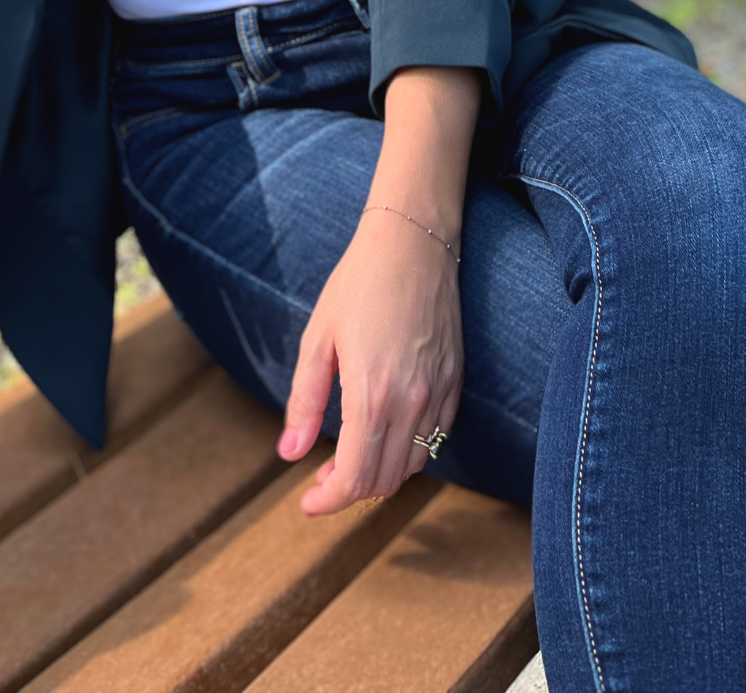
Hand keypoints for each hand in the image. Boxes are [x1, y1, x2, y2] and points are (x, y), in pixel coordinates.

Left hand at [277, 205, 462, 517]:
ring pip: (412, 465)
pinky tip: (386, 432)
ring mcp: (439, 393)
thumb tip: (289, 454)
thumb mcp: (318, 339)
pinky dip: (411, 452)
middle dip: (349, 491)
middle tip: (322, 477)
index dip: (328, 502)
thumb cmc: (358, 284)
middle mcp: (411, 402)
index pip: (355, 479)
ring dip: (379, 474)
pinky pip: (436, 438)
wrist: (411, 242)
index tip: (307, 503)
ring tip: (351, 456)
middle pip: (383, 481)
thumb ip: (305, 402)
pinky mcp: (455, 381)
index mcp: (372, 395)